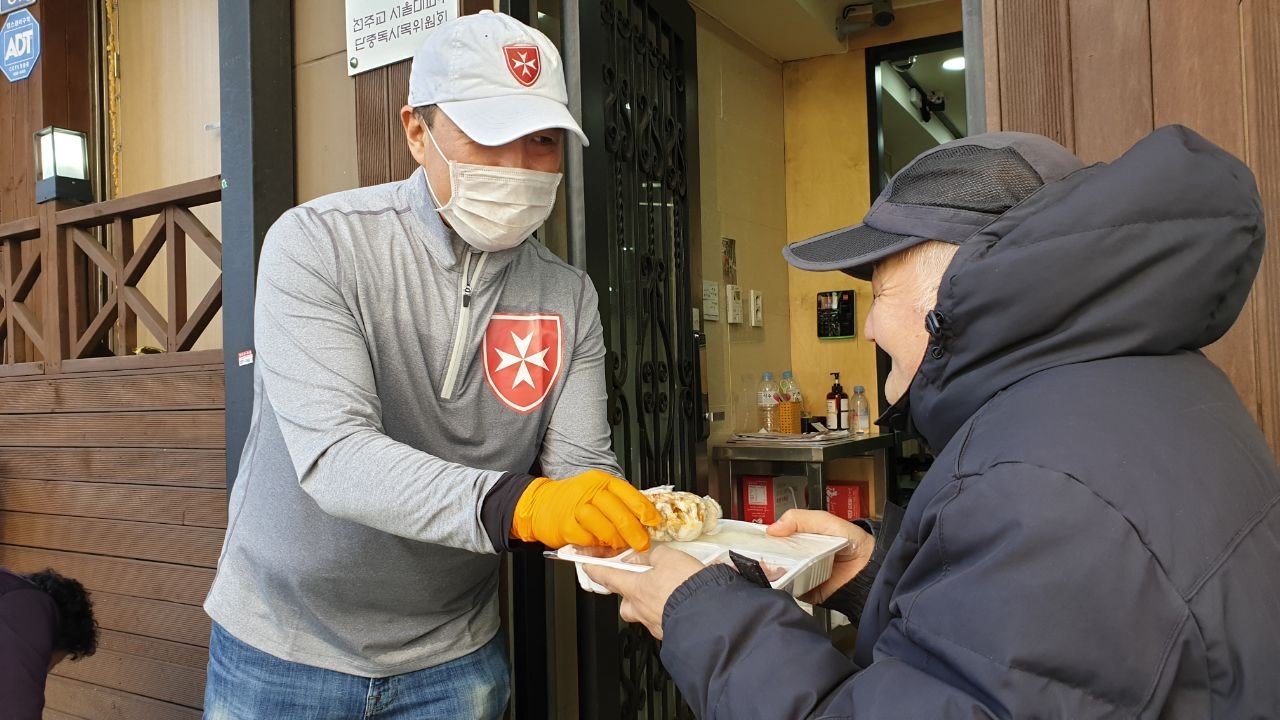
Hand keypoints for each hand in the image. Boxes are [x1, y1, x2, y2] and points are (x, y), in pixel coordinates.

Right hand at [511, 470, 660, 550]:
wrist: (540, 505)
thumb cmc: (572, 500)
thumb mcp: (597, 493)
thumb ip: (618, 503)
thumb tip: (644, 519)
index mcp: (602, 481)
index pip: (630, 494)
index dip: (645, 511)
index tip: (654, 523)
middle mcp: (590, 492)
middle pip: (619, 512)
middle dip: (634, 531)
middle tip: (642, 543)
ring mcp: (577, 508)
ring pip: (604, 527)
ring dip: (616, 540)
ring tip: (620, 546)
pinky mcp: (566, 526)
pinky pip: (587, 539)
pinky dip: (596, 546)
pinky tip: (599, 546)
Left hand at [583, 545, 705, 639]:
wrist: (708, 617)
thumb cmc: (687, 588)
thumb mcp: (671, 558)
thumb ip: (657, 555)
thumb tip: (653, 555)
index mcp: (635, 588)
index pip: (607, 577)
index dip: (595, 570)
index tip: (587, 566)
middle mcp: (641, 609)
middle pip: (626, 603)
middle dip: (631, 594)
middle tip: (643, 582)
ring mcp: (656, 624)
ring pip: (646, 614)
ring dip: (652, 604)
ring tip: (669, 592)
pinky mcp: (672, 633)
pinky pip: (666, 621)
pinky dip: (671, 612)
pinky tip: (684, 604)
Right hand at [767, 509, 872, 604]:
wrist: (869, 567)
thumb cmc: (851, 541)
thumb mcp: (823, 520)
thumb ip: (798, 519)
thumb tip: (772, 528)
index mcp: (797, 538)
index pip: (773, 538)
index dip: (763, 538)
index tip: (753, 539)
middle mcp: (796, 556)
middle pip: (770, 557)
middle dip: (763, 556)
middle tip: (759, 554)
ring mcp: (799, 574)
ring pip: (775, 574)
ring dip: (770, 571)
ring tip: (768, 566)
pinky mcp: (804, 592)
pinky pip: (787, 590)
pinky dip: (781, 586)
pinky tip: (779, 579)